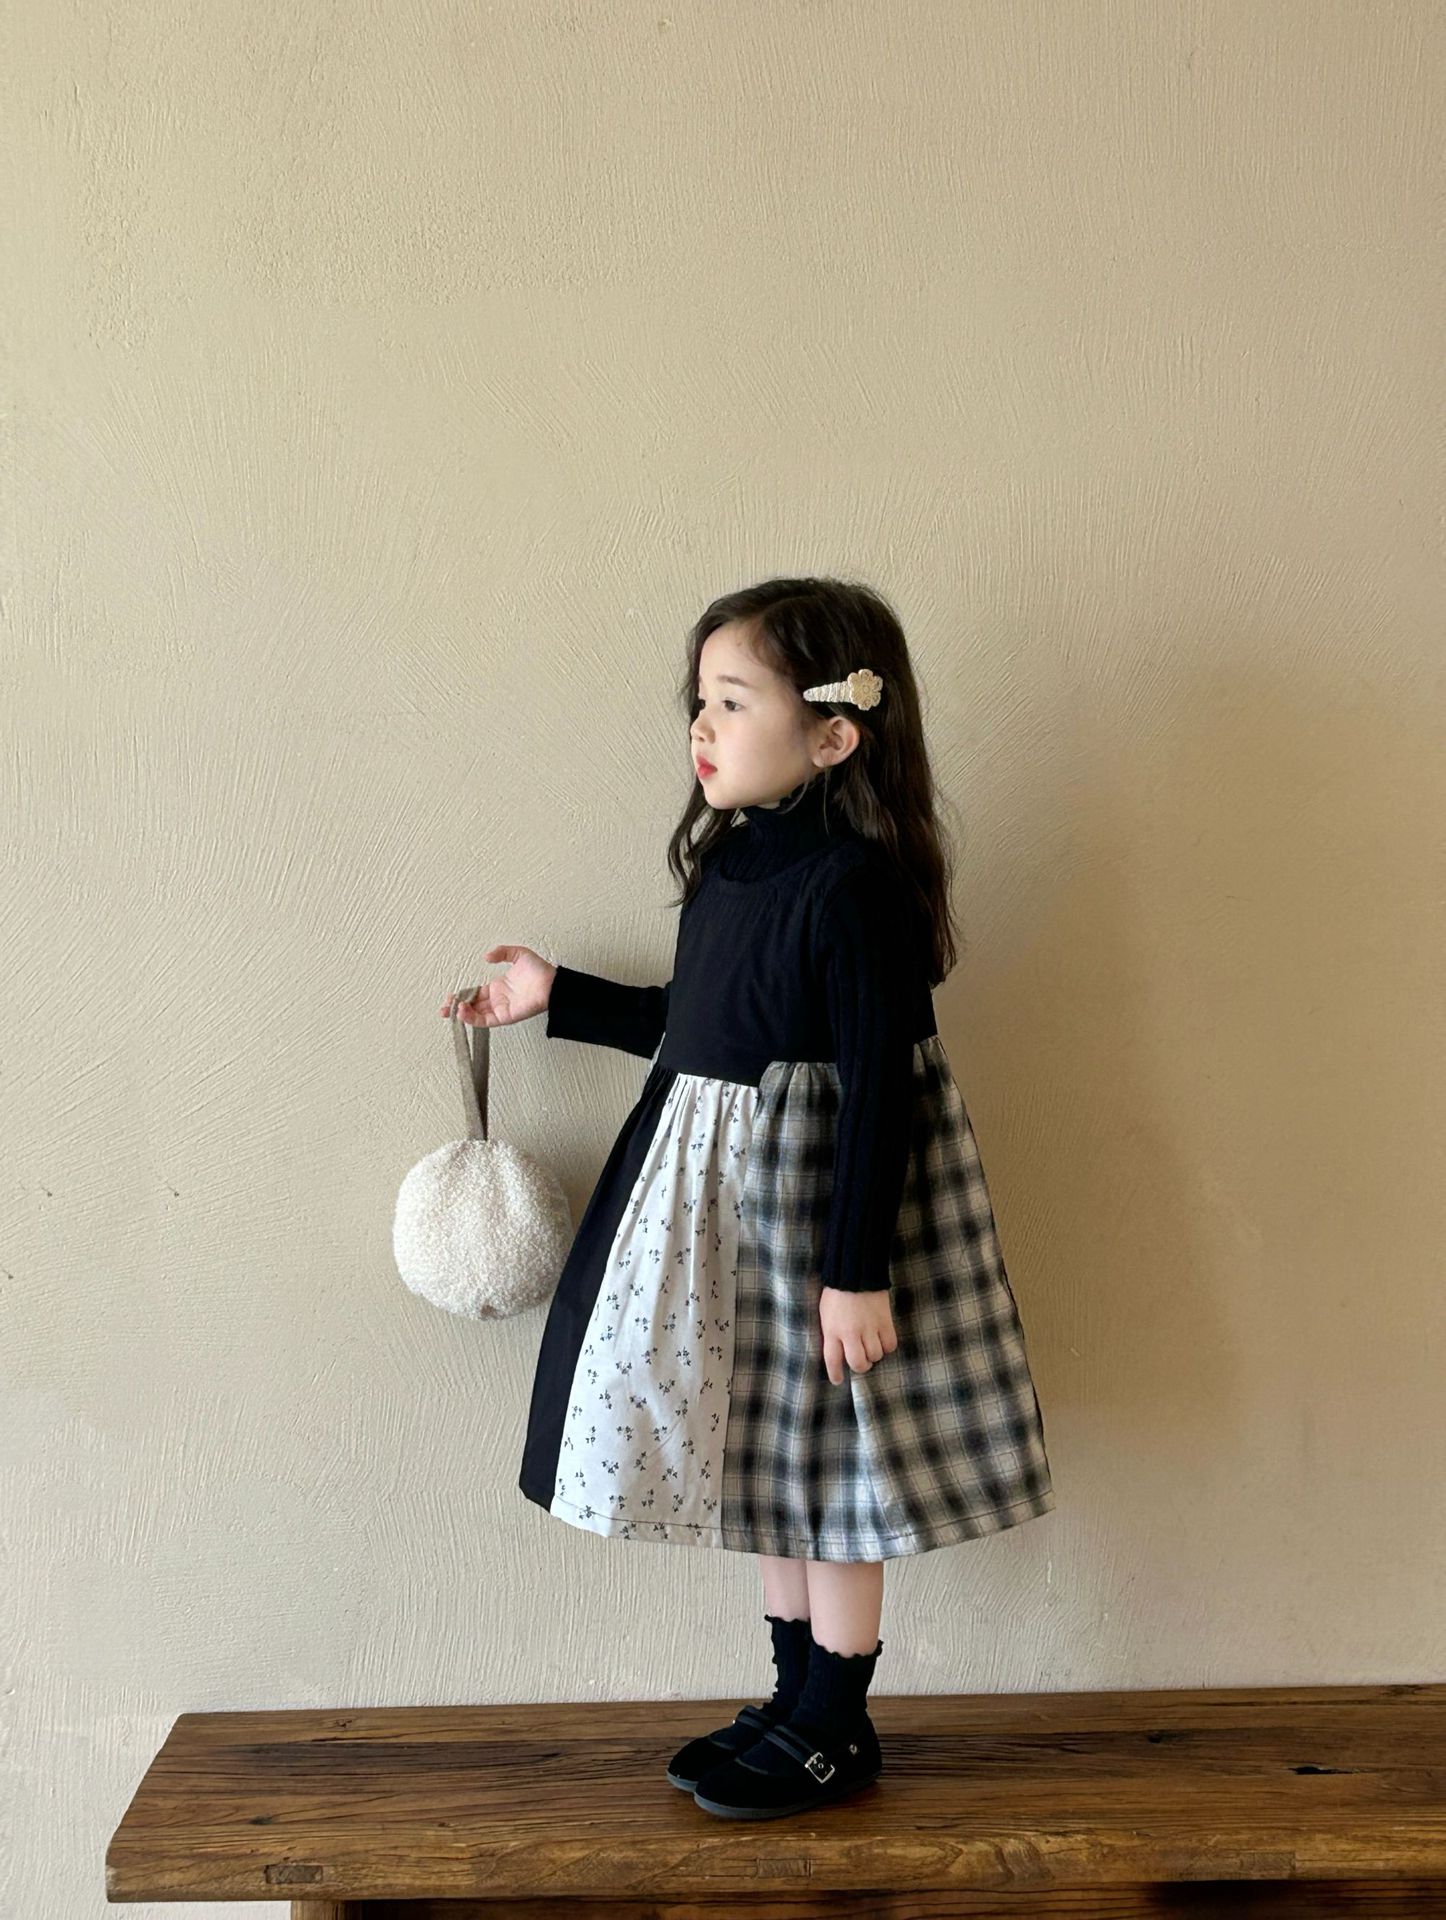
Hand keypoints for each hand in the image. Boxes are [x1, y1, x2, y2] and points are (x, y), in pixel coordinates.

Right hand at [439, 946, 556, 1025]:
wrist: (552, 983)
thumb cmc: (540, 970)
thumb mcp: (518, 954)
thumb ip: (502, 952)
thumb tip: (487, 956)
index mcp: (498, 987)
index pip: (474, 994)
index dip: (461, 996)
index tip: (450, 997)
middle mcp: (497, 1000)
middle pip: (471, 1007)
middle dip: (456, 1009)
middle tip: (443, 1009)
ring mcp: (500, 1009)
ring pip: (476, 1015)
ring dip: (462, 1014)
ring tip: (452, 1009)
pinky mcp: (505, 1016)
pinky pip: (486, 1020)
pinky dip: (473, 1018)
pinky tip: (463, 1012)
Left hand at [819, 1286, 897, 1386]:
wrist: (856, 1272)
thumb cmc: (837, 1293)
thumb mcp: (825, 1314)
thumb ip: (831, 1334)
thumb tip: (837, 1354)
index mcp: (832, 1330)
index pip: (832, 1360)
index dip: (835, 1374)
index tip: (838, 1380)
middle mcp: (850, 1332)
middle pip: (858, 1363)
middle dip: (860, 1366)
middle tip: (861, 1362)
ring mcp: (869, 1327)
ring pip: (875, 1355)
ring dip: (874, 1354)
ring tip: (871, 1345)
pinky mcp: (885, 1321)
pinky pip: (890, 1345)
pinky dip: (887, 1346)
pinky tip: (883, 1340)